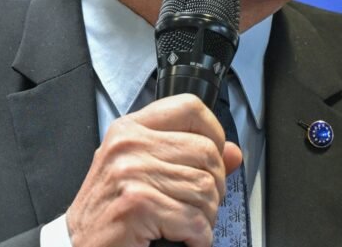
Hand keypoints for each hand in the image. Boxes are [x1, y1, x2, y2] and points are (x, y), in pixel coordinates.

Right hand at [66, 93, 242, 246]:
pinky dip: (198, 237)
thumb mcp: (142, 173)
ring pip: (205, 189)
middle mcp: (129, 145)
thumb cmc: (107, 211)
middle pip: (206, 153)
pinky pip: (195, 220)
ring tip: (185, 224)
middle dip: (214, 186)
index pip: (189, 108)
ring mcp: (132, 172)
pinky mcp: (137, 204)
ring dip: (205, 217)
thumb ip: (188, 158)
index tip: (215, 155)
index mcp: (129, 130)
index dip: (214, 132)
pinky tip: (182, 238)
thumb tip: (233, 153)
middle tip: (198, 204)